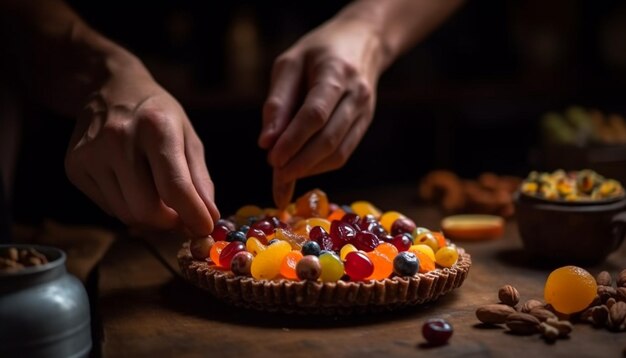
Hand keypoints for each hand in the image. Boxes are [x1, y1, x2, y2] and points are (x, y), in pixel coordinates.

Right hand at [65, 64, 219, 236]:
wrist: (110, 88)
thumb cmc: (158, 114)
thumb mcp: (188, 137)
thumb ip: (200, 180)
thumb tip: (208, 218)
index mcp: (155, 127)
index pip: (174, 187)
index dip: (192, 215)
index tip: (204, 228)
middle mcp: (118, 139)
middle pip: (146, 209)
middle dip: (169, 222)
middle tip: (181, 216)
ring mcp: (90, 154)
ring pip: (126, 214)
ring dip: (148, 217)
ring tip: (158, 197)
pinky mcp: (74, 167)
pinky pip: (108, 208)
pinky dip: (127, 206)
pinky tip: (132, 183)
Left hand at [258, 17, 384, 183]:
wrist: (362, 42)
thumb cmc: (318, 52)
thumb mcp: (290, 64)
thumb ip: (277, 102)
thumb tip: (266, 142)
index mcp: (336, 73)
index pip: (315, 115)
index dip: (293, 141)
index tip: (272, 159)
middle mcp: (356, 95)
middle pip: (329, 139)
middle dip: (300, 162)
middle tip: (275, 175)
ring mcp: (365, 112)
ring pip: (339, 152)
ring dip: (310, 169)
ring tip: (284, 176)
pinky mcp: (364, 124)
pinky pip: (343, 153)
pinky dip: (320, 166)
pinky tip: (301, 167)